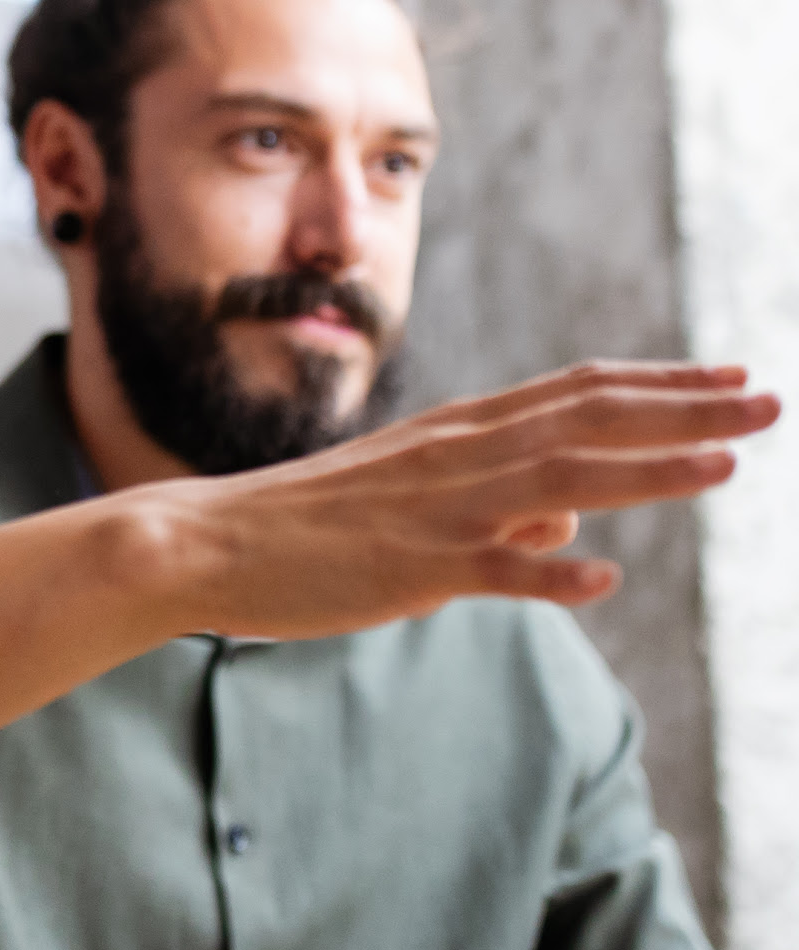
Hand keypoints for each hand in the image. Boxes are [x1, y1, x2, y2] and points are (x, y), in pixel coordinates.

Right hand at [153, 362, 778, 639]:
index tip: (731, 374)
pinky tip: (603, 575)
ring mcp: (437, 509)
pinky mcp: (410, 567)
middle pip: (590, 420)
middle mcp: (458, 455)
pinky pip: (492, 567)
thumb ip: (500, 498)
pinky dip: (549, 567)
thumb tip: (576, 513)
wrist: (206, 541)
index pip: (578, 391)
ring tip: (730, 464)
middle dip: (686, 409)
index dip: (660, 382)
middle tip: (770, 399)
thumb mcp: (413, 497)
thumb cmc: (310, 524)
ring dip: (650, 470)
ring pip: (561, 478)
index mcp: (458, 431)